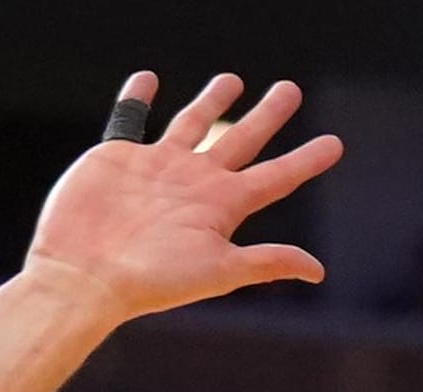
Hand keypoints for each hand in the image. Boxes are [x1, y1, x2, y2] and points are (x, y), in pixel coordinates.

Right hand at [26, 72, 345, 325]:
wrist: (87, 276)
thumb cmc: (152, 280)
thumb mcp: (219, 271)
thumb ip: (266, 262)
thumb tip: (318, 271)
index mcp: (223, 206)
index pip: (276, 177)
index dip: (307, 160)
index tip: (336, 144)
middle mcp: (195, 183)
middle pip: (242, 139)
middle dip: (268, 115)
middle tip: (290, 90)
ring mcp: (157, 168)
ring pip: (192, 124)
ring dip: (211, 101)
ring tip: (232, 80)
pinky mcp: (118, 158)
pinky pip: (129, 119)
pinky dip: (136, 98)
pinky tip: (147, 80)